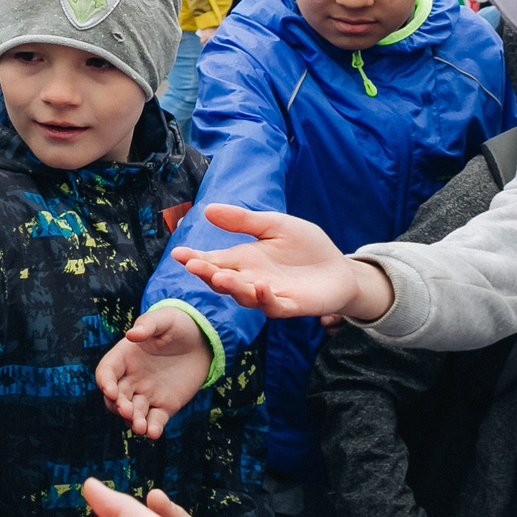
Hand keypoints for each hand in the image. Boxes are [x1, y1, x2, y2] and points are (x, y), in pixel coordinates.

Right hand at [96, 308, 212, 438]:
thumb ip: (148, 325)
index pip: (106, 372)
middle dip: (118, 406)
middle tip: (128, 411)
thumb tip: (131, 335)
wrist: (202, 341)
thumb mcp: (164, 319)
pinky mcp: (164, 406)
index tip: (110, 391)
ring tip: (141, 427)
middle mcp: (131, 378)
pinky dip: (152, 428)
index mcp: (124, 357)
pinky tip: (153, 433)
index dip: (105, 383)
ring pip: (133, 412)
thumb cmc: (178, 325)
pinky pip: (155, 420)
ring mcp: (147, 394)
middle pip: (116, 397)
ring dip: (133, 421)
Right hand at [172, 205, 393, 323]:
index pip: (213, 261)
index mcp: (243, 260)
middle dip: (207, 274)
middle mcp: (250, 280)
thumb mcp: (275, 225)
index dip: (194, 258)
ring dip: (232, 287)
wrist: (339, 269)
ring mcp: (269, 295)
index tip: (178, 253)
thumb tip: (208, 209)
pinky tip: (262, 286)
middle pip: (222, 281)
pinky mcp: (291, 306)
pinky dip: (266, 298)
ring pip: (244, 296)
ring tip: (220, 276)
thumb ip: (243, 221)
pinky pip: (274, 307)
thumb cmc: (306, 246)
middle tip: (193, 265)